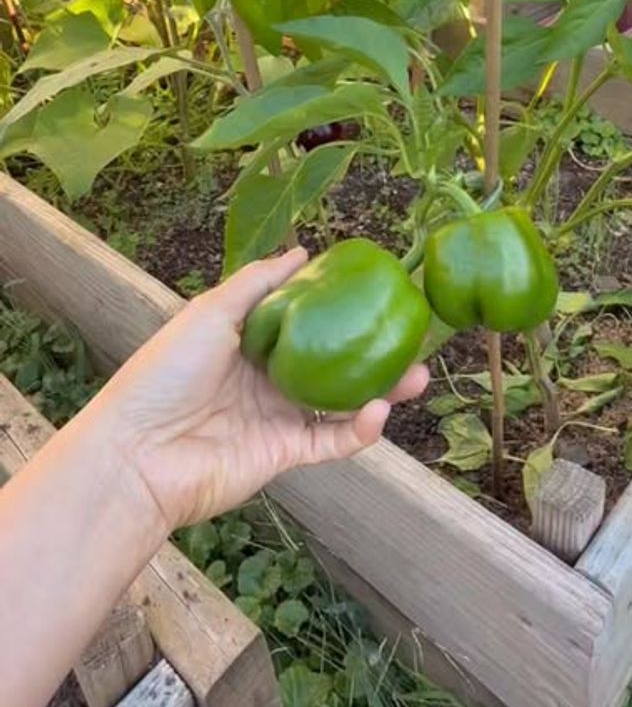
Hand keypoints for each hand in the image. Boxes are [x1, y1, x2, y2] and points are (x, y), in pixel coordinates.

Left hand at [95, 250, 427, 533]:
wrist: (139, 454)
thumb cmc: (165, 375)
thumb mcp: (210, 312)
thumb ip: (258, 283)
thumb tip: (302, 252)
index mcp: (247, 341)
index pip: (304, 319)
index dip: (339, 304)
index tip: (378, 286)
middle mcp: (266, 378)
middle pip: (332, 360)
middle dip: (374, 349)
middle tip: (412, 335)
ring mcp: (276, 418)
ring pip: (341, 402)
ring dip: (382, 390)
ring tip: (418, 374)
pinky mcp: (283, 455)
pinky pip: (332, 442)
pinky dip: (360, 430)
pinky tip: (381, 411)